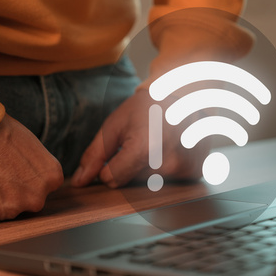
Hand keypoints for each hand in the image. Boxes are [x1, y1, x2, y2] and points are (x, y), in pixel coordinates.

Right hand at [0, 114, 63, 223]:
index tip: (5, 167)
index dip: (17, 179)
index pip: (37, 189)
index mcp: (51, 178)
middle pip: (19, 203)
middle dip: (4, 192)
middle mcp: (35, 199)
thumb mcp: (29, 147)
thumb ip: (32, 169)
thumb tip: (24, 177)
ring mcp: (10, 210)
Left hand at [71, 88, 206, 188]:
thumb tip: (79, 182)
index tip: (120, 148)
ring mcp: (184, 168)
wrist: (187, 92)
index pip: (111, 179)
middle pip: (131, 182)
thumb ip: (95, 155)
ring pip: (150, 183)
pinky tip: (170, 148)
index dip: (110, 165)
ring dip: (148, 168)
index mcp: (144, 149)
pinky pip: (169, 181)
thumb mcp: (115, 124)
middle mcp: (167, 163)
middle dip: (130, 166)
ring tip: (157, 143)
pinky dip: (165, 170)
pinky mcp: (195, 171)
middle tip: (142, 141)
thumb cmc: (147, 106)